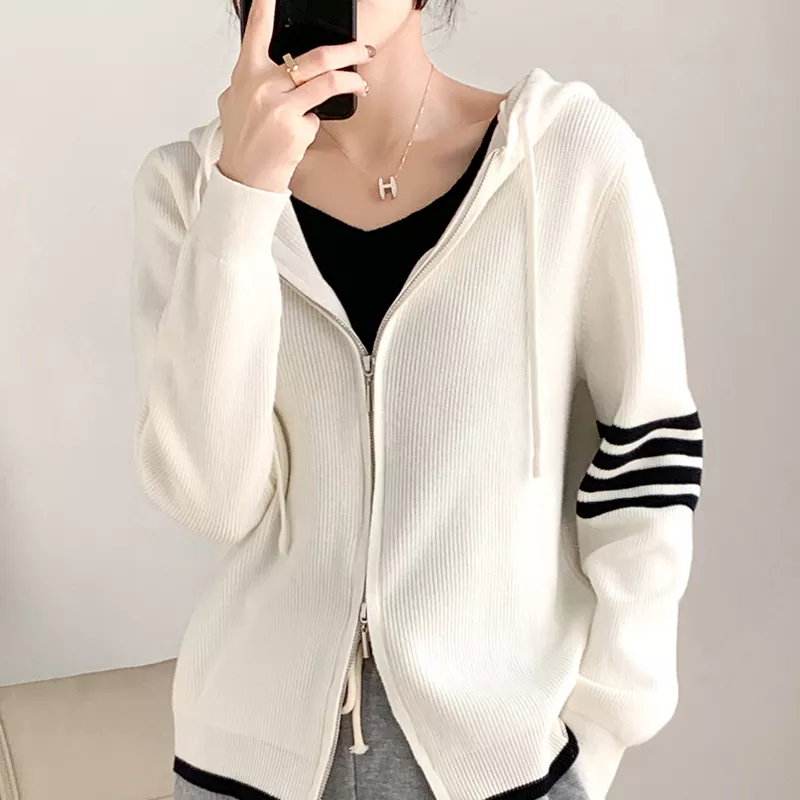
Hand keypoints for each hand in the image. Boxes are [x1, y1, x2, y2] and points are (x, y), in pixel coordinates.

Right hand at [216, 0, 372, 192]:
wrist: (243, 177)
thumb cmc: (242, 140)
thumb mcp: (236, 101)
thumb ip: (253, 80)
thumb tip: (273, 65)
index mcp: (246, 73)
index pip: (257, 31)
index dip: (266, 8)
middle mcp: (263, 85)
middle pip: (315, 57)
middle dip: (346, 50)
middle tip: (362, 49)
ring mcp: (281, 107)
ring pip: (327, 83)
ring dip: (351, 81)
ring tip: (361, 84)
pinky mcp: (296, 128)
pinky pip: (316, 117)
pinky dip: (313, 122)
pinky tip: (303, 133)